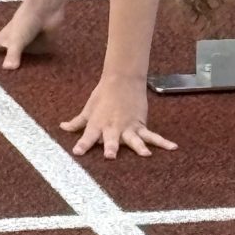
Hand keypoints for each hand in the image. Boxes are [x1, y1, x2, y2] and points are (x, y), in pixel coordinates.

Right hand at [0, 4, 64, 68]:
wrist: (46, 6)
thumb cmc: (28, 20)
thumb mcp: (17, 40)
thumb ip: (13, 54)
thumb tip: (8, 68)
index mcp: (4, 38)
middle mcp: (12, 37)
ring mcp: (25, 36)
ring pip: (13, 42)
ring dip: (7, 43)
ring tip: (0, 43)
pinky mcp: (37, 37)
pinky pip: (31, 46)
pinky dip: (28, 47)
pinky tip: (31, 48)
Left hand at [59, 74, 177, 158]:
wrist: (122, 79)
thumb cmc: (103, 95)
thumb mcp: (88, 109)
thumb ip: (77, 122)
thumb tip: (63, 127)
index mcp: (98, 124)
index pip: (88, 137)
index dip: (82, 144)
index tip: (77, 152)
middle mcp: (113, 127)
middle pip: (112, 139)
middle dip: (112, 147)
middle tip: (111, 155)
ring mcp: (128, 127)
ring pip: (134, 139)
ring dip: (139, 147)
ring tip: (145, 154)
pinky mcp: (141, 125)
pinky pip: (152, 135)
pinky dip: (163, 142)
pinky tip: (172, 147)